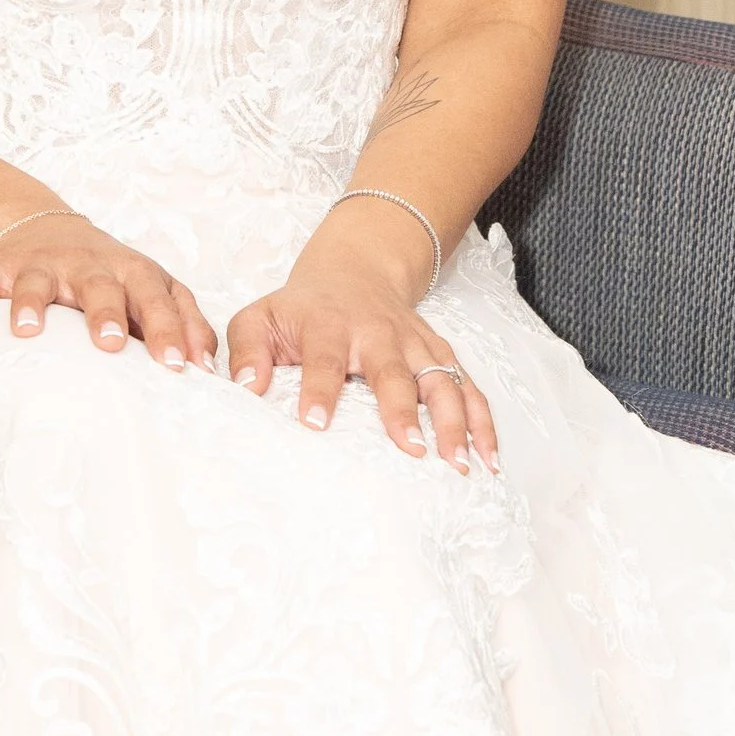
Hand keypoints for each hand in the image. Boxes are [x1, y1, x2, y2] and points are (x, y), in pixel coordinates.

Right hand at [0, 208, 215, 370]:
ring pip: (36, 280)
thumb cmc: (112, 277)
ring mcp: (41, 265)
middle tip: (112, 344)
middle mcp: (89, 265)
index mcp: (132, 272)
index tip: (177, 367)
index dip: (169, 330)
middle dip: (107, 313)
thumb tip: (210, 368)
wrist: (48, 232)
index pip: (157, 298)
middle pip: (101, 285)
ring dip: (30, 303)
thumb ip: (186, 324)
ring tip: (26, 332)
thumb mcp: (154, 292)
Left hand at [225, 224, 497, 470]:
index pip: (323, 359)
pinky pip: (468, 388)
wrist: (354, 271)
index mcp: (329, 325)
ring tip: (460, 464)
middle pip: (393, 372)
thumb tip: (246, 390)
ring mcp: (416, 344)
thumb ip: (246, 351)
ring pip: (442, 380)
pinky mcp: (441, 355)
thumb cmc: (302, 308)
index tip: (313, 424)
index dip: (319, 390)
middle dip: (401, 410)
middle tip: (409, 449)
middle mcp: (379, 334)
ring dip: (454, 421)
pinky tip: (488, 458)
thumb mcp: (261, 318)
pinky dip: (482, 422)